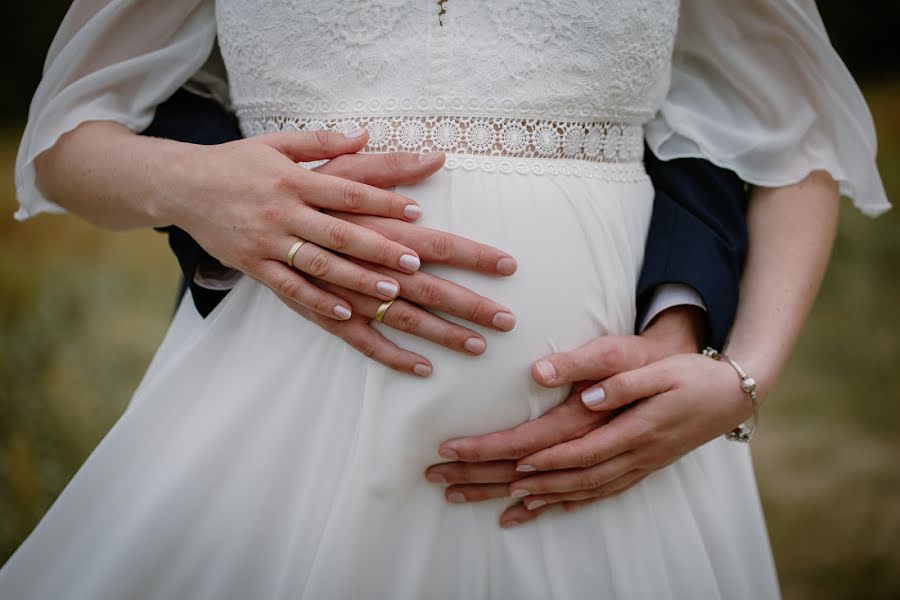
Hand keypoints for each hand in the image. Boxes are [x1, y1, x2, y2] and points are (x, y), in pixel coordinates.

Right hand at [171, 129, 428, 320]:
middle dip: (379, 249)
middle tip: (414, 262)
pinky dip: (316, 300)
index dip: (383, 202)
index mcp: (294, 180)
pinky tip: (345, 312)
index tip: (416, 212)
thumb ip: (322, 141)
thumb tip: (365, 135)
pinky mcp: (252, 264)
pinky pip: (288, 287)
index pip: (346, 191)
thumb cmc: (236, 162)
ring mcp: (267, 241)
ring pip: (318, 265)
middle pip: (339, 233)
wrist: (180, 185)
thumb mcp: (277, 143)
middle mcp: (282, 212)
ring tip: (391, 293)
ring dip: (356, 279)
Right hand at [269, 150, 517, 375]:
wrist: (184, 188)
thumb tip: (386, 139)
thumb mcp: (289, 144)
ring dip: (422, 325)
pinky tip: (406, 360)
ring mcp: (298, 261)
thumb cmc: (245, 164)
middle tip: (502, 316)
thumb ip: (340, 147)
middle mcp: (317, 228)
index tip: (494, 260)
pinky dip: (364, 339)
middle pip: (402, 270)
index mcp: (324, 191)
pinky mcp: (279, 284)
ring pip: (372, 303)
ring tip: (468, 343)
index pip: (405, 223)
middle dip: (456, 294)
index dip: (447, 240)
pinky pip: (328, 321)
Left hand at [497, 352, 750, 521]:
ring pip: (591, 489)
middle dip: (538, 485)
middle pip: (580, 478)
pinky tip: (560, 505)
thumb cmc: (695, 376)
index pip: (584, 452)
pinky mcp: (647, 465)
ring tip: (518, 501)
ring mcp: (644, 464)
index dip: (549, 460)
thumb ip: (625, 384)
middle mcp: (639, 454)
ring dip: (553, 497)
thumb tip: (590, 396)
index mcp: (638, 429)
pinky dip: (580, 500)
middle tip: (504, 487)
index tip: (517, 462)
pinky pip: (608, 490)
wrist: (732, 395)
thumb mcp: (663, 371)